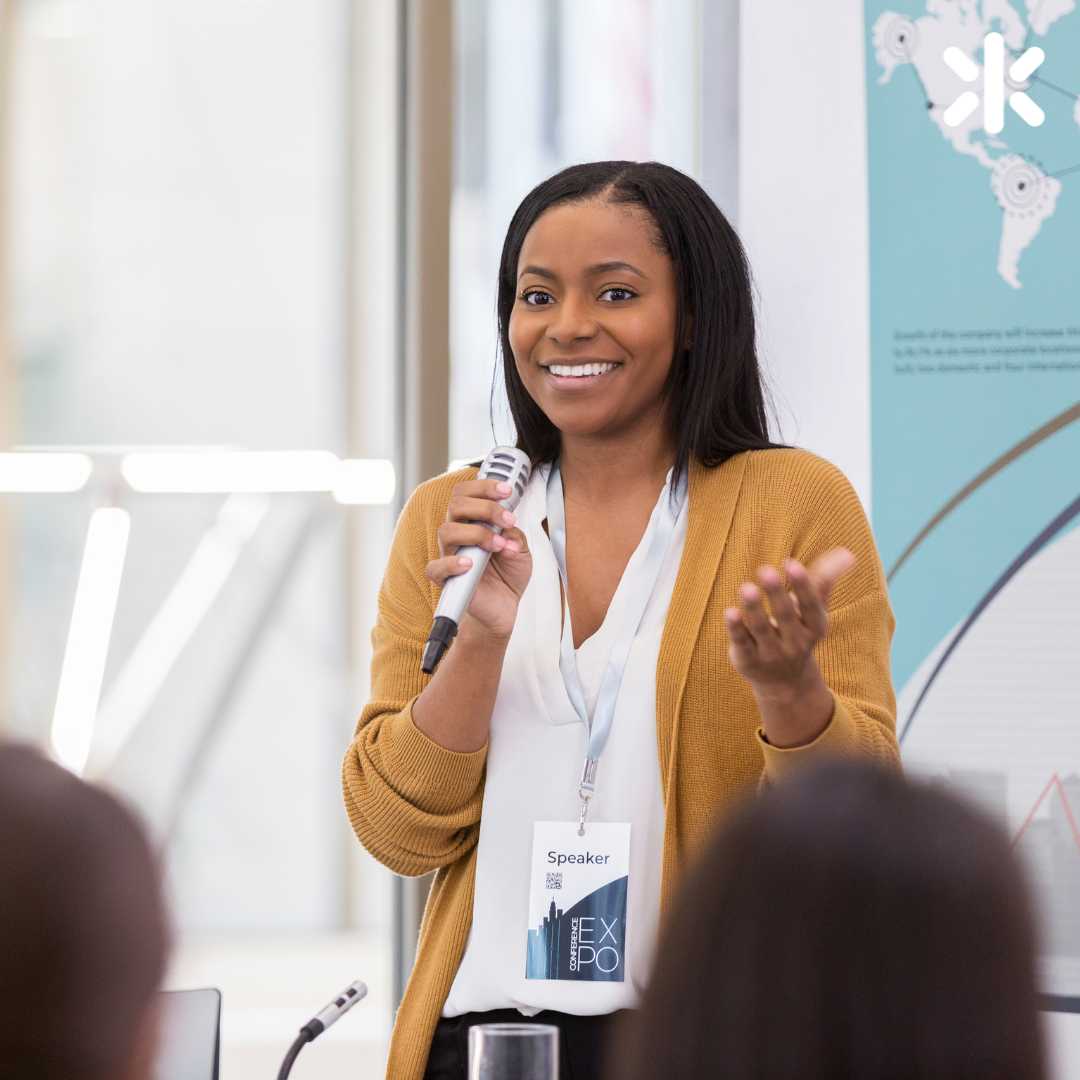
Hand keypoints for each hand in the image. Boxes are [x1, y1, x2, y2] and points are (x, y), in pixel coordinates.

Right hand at [425, 477, 532, 639]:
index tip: (507, 491)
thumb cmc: (507, 576)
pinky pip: (435, 568)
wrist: (504, 608)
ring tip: (498, 545)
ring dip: (477, 533)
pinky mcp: (446, 580)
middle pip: (456, 505)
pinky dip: (452, 563)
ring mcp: (451, 555)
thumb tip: (506, 527)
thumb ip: (514, 533)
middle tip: (507, 519)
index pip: (467, 493)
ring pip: (447, 531)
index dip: (484, 486)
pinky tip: (471, 563)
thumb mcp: (521, 550)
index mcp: (473, 522)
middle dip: (485, 507)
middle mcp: (459, 535)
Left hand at [724, 548, 855, 745]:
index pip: (810, 606)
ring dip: (754, 608)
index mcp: (814, 627)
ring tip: (747, 587)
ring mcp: (771, 653)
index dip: (803, 585)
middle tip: (765, 570)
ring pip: (761, 628)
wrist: (785, 683)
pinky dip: (736, 628)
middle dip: (776, 593)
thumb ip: (824, 581)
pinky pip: (741, 642)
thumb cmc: (799, 632)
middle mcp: (795, 642)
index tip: (792, 563)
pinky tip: (730, 612)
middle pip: (784, 615)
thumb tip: (847, 553)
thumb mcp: (813, 611)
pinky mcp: (748, 659)